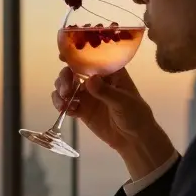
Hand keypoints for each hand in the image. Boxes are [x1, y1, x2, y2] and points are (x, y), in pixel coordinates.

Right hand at [52, 66, 177, 179]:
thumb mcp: (123, 102)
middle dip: (65, 78)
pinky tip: (65, 110)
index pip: (91, 59)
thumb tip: (90, 80)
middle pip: (73, 72)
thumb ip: (106, 91)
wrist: (133, 139)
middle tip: (66, 90)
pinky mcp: (81, 109)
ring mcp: (87, 95)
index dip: (76, 56)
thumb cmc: (135, 115)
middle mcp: (96, 81)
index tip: (63, 58)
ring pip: (66, 86)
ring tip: (64, 101)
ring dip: (60, 91)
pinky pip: (66, 103)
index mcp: (109, 73)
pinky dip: (61, 104)